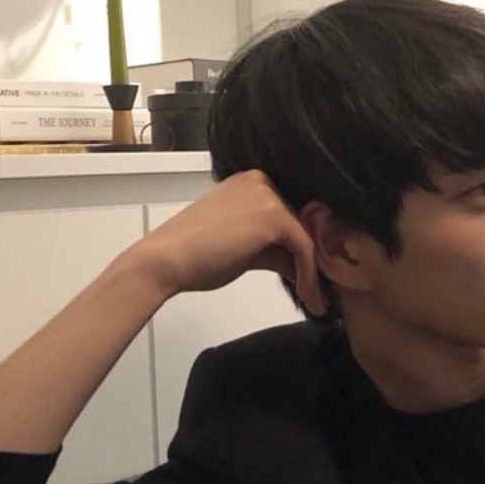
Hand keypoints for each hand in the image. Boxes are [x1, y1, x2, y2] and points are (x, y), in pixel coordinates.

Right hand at [122, 171, 327, 313]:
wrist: (165, 262)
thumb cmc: (194, 257)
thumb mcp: (244, 249)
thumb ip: (274, 251)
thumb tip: (306, 267)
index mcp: (251, 184)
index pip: (290, 216)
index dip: (304, 250)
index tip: (312, 279)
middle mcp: (261, 181)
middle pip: (301, 225)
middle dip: (313, 262)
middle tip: (319, 293)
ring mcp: (268, 195)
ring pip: (307, 237)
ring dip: (315, 273)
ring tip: (317, 302)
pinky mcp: (274, 216)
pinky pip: (305, 248)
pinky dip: (310, 276)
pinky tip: (309, 297)